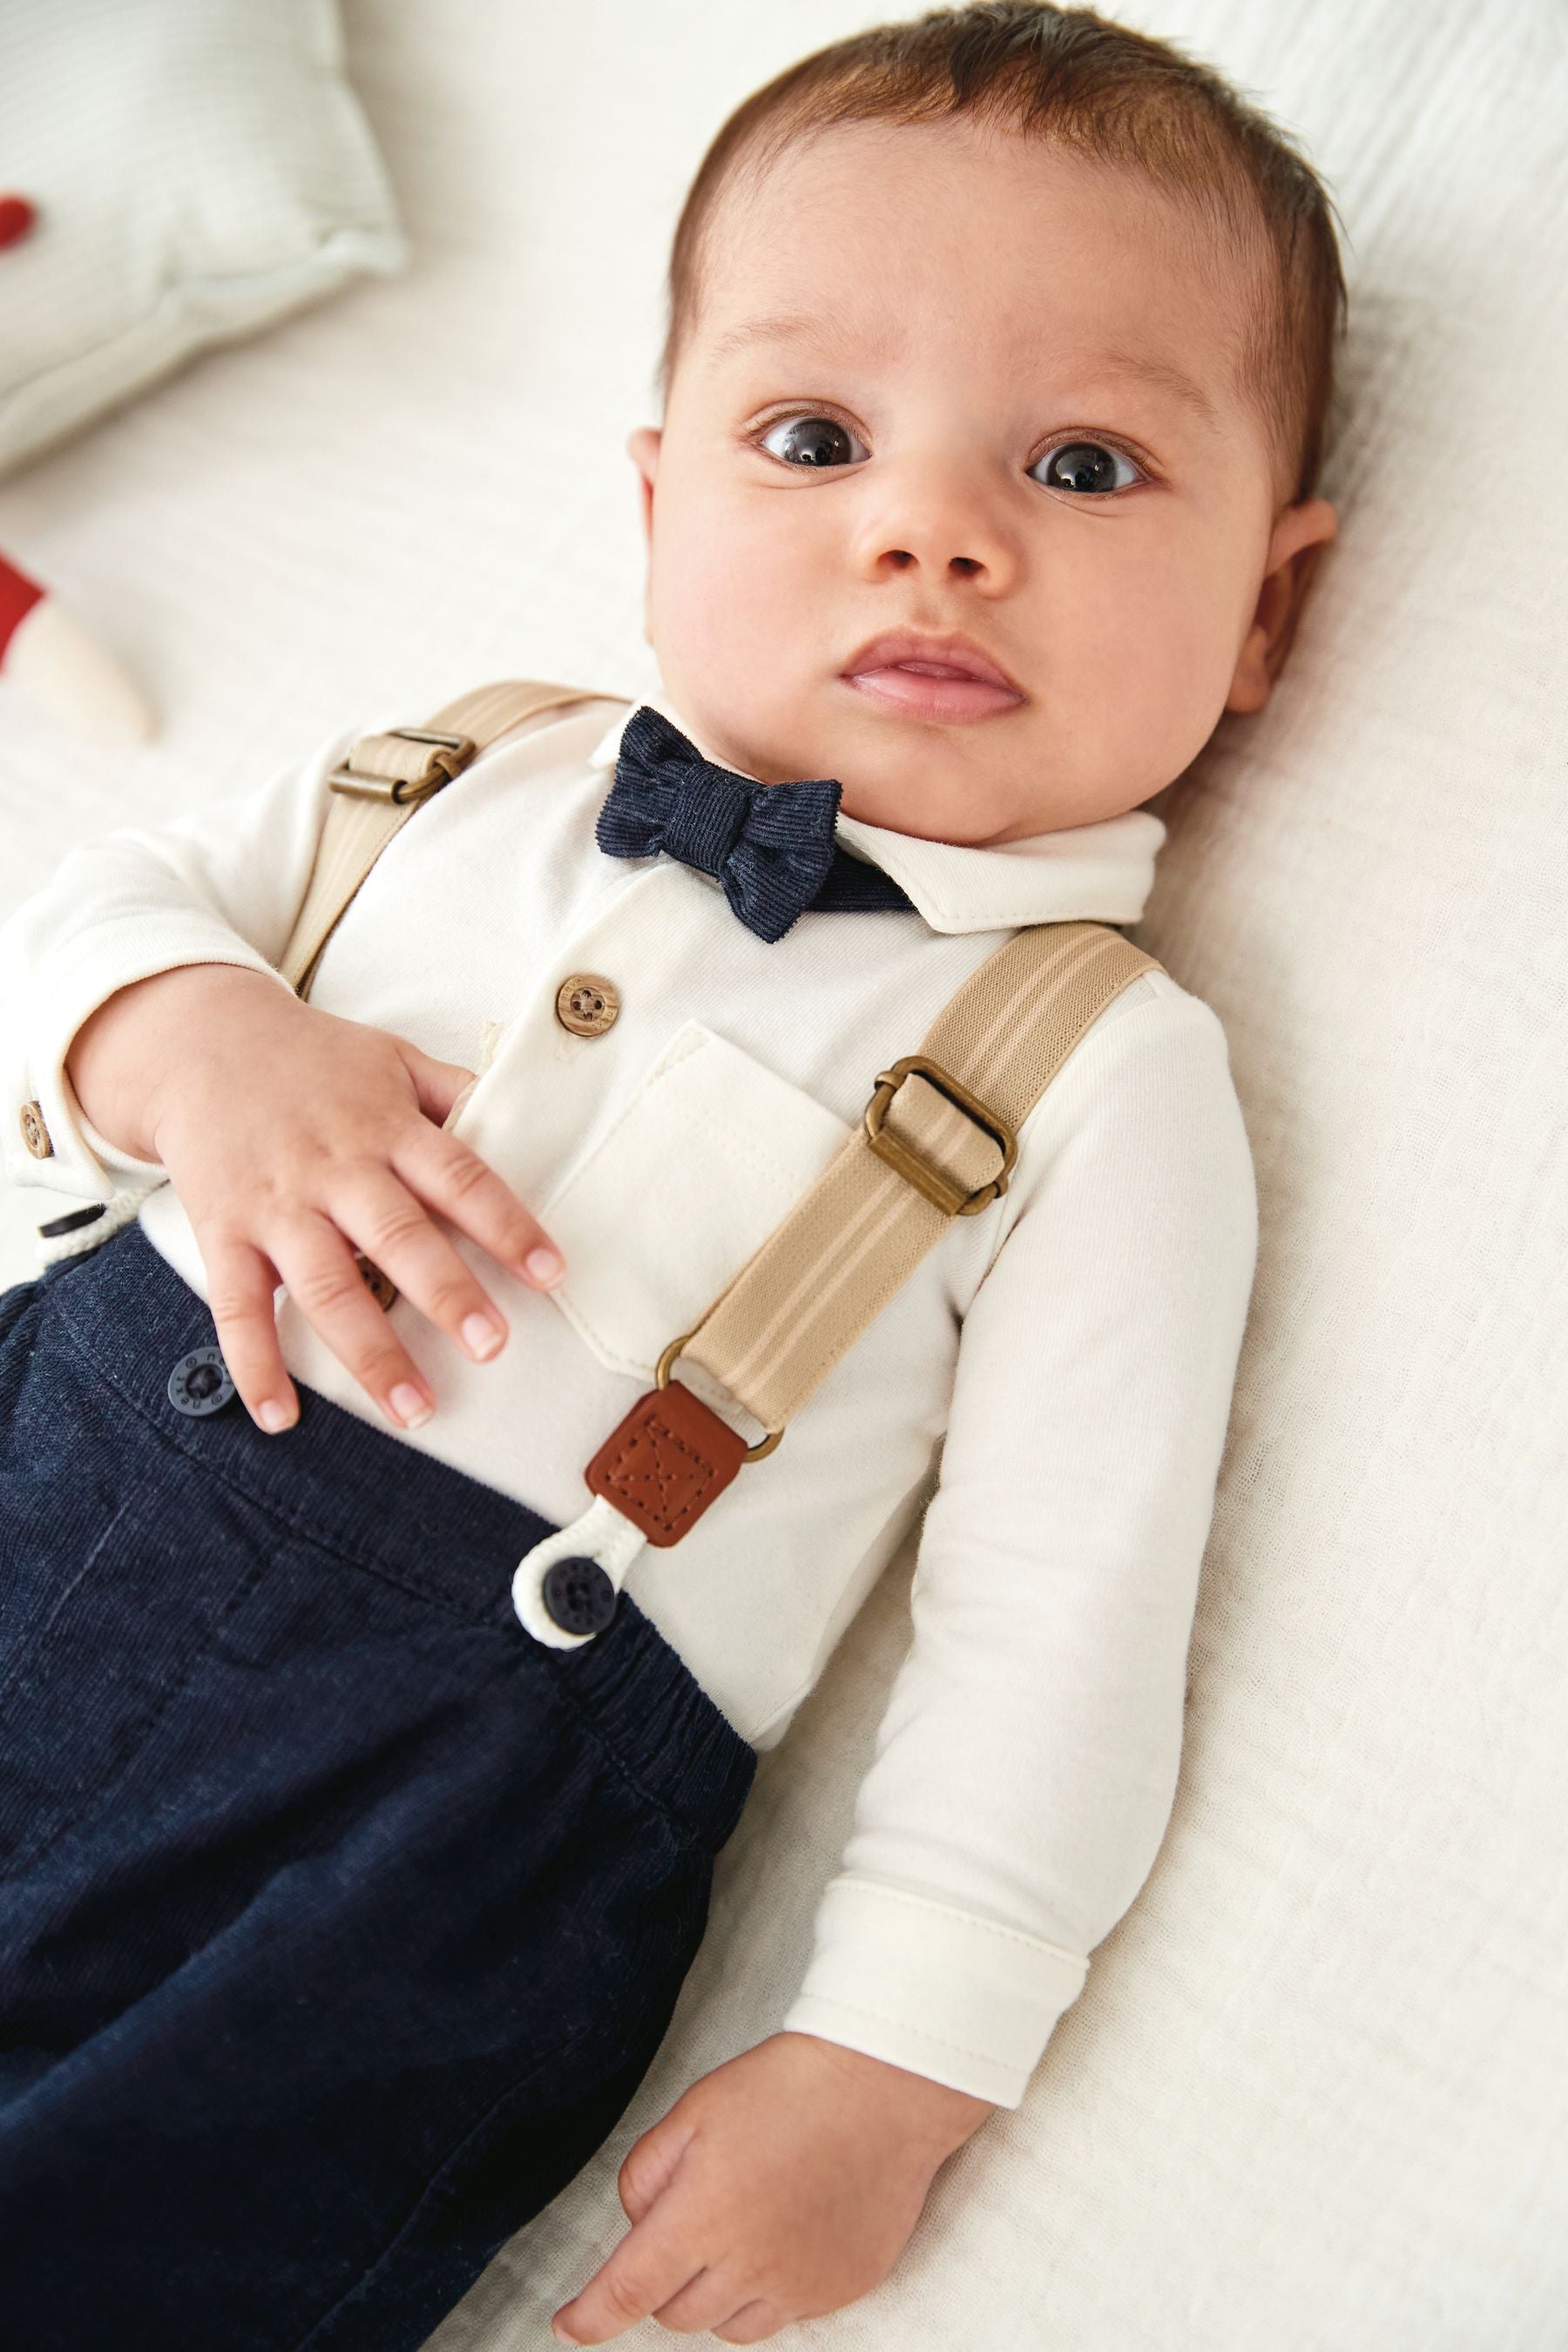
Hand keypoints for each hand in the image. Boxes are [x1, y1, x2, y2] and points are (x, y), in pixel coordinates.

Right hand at [66, 961, 565, 1434]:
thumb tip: (526, 1117)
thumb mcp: (390, 1059)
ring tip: (414, 1408)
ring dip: (370, 1353)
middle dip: (446, 1294)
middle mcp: (335, 1171)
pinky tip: (282, 1417)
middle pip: (397, 1237)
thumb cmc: (311, 1061)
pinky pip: (238, 1309)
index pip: (459, 1178)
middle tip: (491, 1346)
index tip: (550, 1272)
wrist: (196, 1044)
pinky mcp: (223, 1235)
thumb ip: (453, 1093)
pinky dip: (256, 1365)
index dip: (507, 1225)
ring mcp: (277, 1208)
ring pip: (326, 1288)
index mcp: (386, 1129)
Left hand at [551, 2030, 994, 2343]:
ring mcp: (799, 2285)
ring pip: (728, 2326)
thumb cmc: (788, 2086)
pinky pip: (784, 2316)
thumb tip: (638, 2224)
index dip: (590, 2317)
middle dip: (664, 2282)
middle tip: (687, 2223)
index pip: (627, 2291)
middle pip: (676, 2314)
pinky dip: (767, 2291)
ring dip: (714, 2295)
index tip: (568, 2326)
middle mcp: (748, 2265)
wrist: (885, 2086)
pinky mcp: (840, 2288)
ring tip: (739, 2228)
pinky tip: (784, 2234)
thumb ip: (648, 2172)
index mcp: (701, 2216)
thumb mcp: (695, 2109)